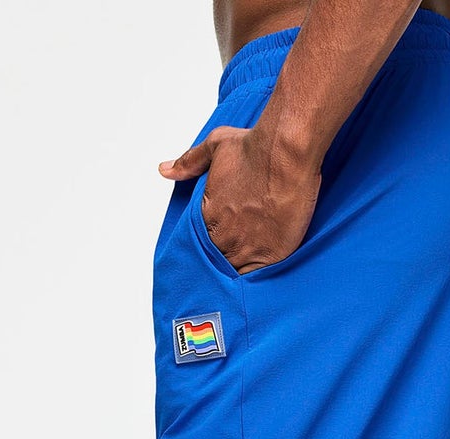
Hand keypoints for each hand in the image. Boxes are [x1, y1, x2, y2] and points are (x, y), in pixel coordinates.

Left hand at [159, 124, 319, 273]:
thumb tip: (165, 169)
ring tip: (243, 275)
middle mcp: (223, 235)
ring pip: (235, 272)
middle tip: (232, 261)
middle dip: (223, 260)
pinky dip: (256, 279)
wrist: (284, 155)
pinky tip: (258, 279)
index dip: (210, 244)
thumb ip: (189, 162)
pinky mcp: (270, 255)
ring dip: (238, 272)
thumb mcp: (215, 146)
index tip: (218, 244)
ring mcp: (246, 247)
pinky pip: (257, 278)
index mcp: (207, 214)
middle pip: (217, 260)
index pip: (200, 241)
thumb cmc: (254, 149)